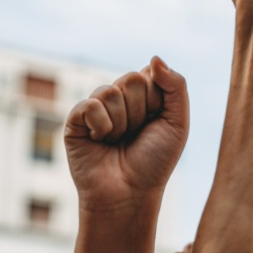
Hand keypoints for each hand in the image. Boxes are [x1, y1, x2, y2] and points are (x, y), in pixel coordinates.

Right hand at [64, 57, 188, 212]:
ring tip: (118, 142)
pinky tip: (100, 141)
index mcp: (144, 96)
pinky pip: (90, 105)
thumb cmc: (155, 162)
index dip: (158, 100)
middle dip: (140, 111)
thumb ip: (176, 86)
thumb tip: (155, 58)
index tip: (157, 123)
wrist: (129, 195)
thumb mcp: (178, 123)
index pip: (150, 73)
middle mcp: (120, 98)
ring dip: (122, 123)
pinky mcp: (75, 120)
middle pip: (132, 80)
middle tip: (136, 135)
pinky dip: (101, 126)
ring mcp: (97, 108)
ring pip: (111, 92)